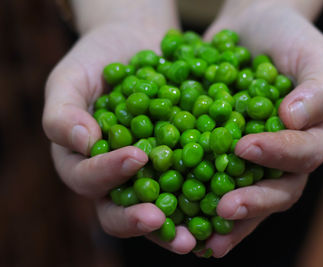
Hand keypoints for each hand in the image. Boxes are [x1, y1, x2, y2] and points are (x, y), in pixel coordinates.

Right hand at [42, 1, 197, 254]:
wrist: (139, 42)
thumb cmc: (97, 59)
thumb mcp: (71, 78)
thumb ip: (63, 112)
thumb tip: (81, 142)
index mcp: (84, 161)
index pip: (88, 178)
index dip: (108, 173)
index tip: (136, 158)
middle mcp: (115, 177)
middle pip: (119, 209)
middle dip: (138, 219)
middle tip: (159, 221)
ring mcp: (149, 175)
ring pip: (158, 209)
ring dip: (175, 227)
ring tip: (196, 238)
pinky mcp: (180, 165)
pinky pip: (190, 185)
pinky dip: (205, 199)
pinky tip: (226, 204)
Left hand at [190, 2, 322, 256]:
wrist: (254, 28)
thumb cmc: (290, 38)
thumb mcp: (314, 54)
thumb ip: (318, 88)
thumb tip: (295, 120)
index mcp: (319, 137)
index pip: (304, 154)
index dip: (278, 155)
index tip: (246, 147)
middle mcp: (291, 157)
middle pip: (279, 190)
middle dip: (252, 202)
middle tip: (225, 210)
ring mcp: (259, 161)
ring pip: (248, 195)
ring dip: (227, 219)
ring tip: (203, 237)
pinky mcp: (228, 156)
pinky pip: (217, 181)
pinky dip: (201, 198)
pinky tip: (182, 215)